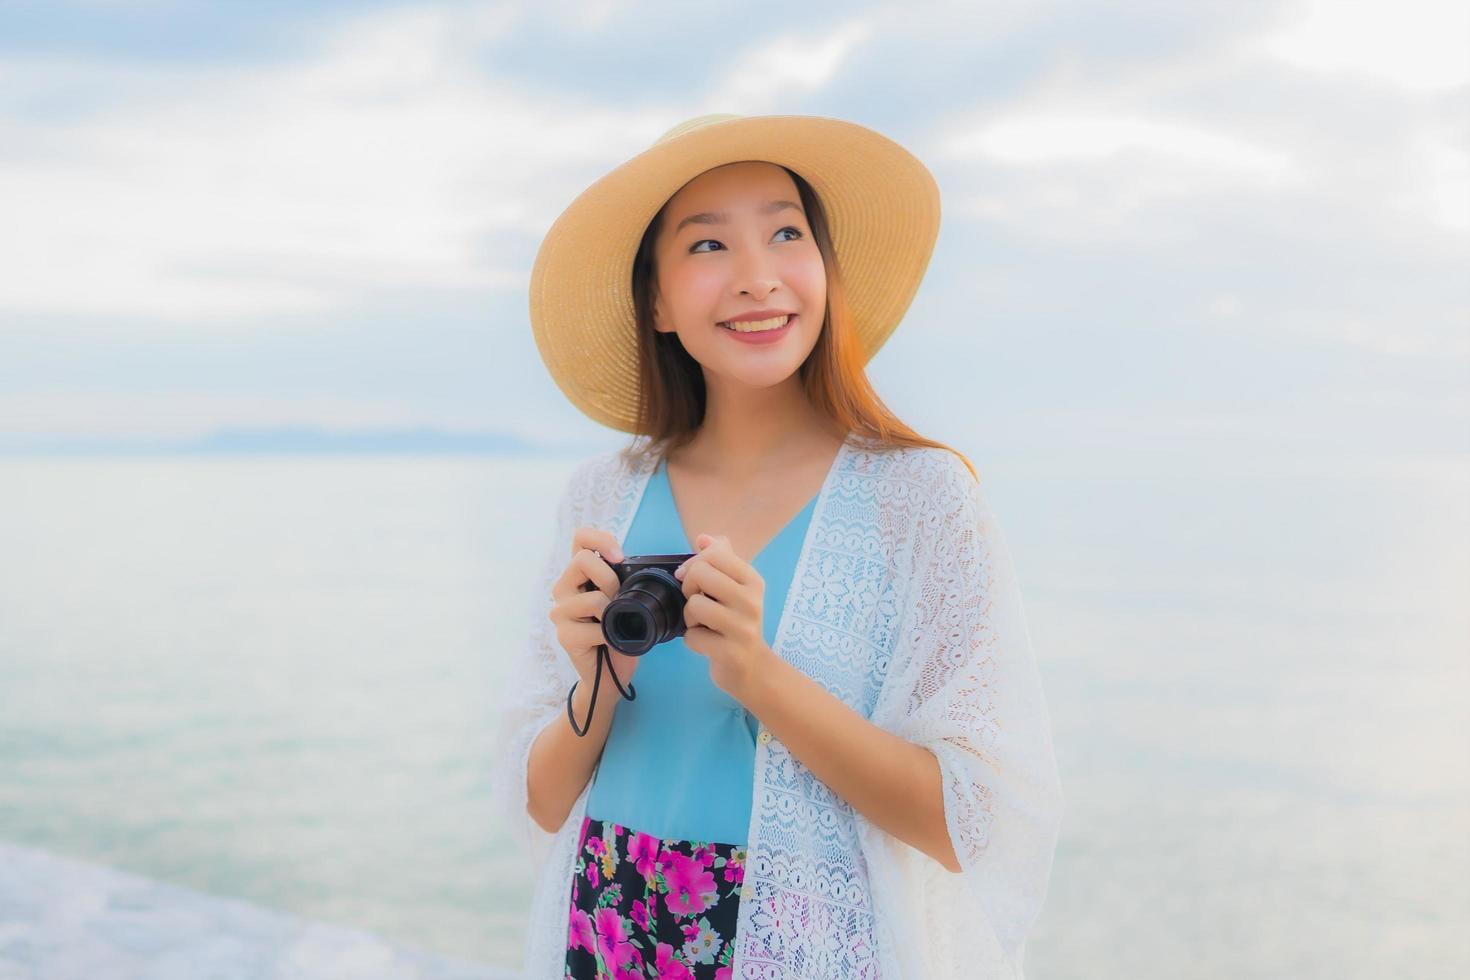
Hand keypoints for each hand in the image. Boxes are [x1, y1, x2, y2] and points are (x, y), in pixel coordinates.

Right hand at [548, 526, 641, 690]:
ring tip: (615, 624)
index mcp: (579, 575)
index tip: (619, 556)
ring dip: (614, 611)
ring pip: (593, 598)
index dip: (600, 539)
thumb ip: (625, 579)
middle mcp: (563, 589)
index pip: (580, 538)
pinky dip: (612, 635)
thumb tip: (643, 565)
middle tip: (620, 601)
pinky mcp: (565, 635)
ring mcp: (560, 612)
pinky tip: (610, 642)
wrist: (612, 675)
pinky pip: (596, 627)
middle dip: (611, 579)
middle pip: (583, 560)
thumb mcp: (626, 599)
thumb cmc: (622, 633)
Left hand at [674, 533, 772, 703]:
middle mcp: (752, 600)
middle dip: (689, 589)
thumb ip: (721, 559)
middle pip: (700, 574)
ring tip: (704, 626)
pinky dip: (692, 641)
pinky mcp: (730, 652)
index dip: (694, 564)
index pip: (714, 553)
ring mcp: (743, 627)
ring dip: (690, 618)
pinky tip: (707, 644)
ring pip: (694, 605)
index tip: (693, 581)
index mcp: (753, 581)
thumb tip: (703, 538)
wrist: (753, 669)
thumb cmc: (738, 623)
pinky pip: (692, 636)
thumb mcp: (736, 588)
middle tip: (699, 604)